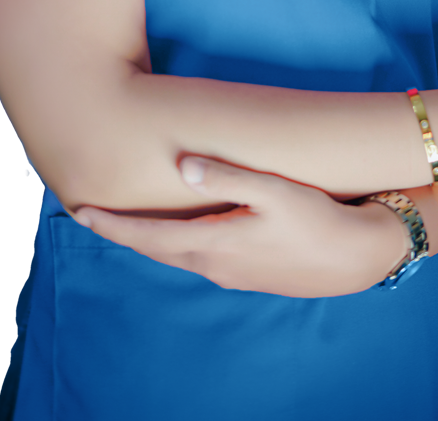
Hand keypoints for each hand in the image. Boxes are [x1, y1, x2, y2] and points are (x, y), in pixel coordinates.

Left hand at [71, 157, 407, 297]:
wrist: (359, 257)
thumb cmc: (318, 219)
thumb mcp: (274, 190)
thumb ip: (227, 176)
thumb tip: (182, 164)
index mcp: (213, 245)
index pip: (147, 237)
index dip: (112, 224)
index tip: (78, 211)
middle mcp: (214, 265)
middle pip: (155, 248)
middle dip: (122, 232)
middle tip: (89, 213)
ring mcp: (231, 273)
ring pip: (176, 254)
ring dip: (148, 238)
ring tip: (126, 220)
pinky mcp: (248, 272)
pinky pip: (198, 256)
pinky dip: (175, 242)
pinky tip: (180, 230)